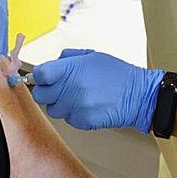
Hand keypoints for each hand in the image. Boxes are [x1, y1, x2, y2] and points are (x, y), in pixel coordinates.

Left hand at [32, 49, 164, 132]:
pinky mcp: (81, 121)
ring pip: (52, 109)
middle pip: (40, 95)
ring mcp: (75, 107)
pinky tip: (87, 105)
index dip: (38, 75)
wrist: (138, 95)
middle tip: (56, 88)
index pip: (39, 73)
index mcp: (70, 69)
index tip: (42, 76)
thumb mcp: (91, 56)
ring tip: (77, 96)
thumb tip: (47, 67)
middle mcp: (70, 88)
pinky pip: (67, 119)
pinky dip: (73, 113)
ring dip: (60, 103)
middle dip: (46, 91)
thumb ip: (66, 58)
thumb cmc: (116, 74)